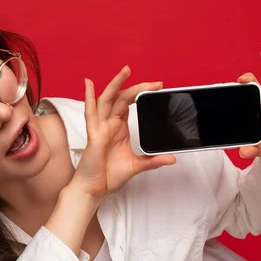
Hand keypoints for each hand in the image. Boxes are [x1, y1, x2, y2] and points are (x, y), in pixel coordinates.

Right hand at [70, 66, 176, 199]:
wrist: (95, 189)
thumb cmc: (109, 176)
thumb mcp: (137, 166)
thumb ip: (153, 160)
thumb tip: (171, 158)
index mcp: (118, 128)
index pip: (129, 103)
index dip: (141, 93)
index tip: (157, 88)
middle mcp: (109, 124)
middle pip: (122, 98)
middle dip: (137, 87)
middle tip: (156, 83)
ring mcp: (100, 128)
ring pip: (107, 100)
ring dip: (116, 84)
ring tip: (126, 71)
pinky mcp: (94, 135)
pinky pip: (90, 113)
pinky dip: (89, 97)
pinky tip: (88, 83)